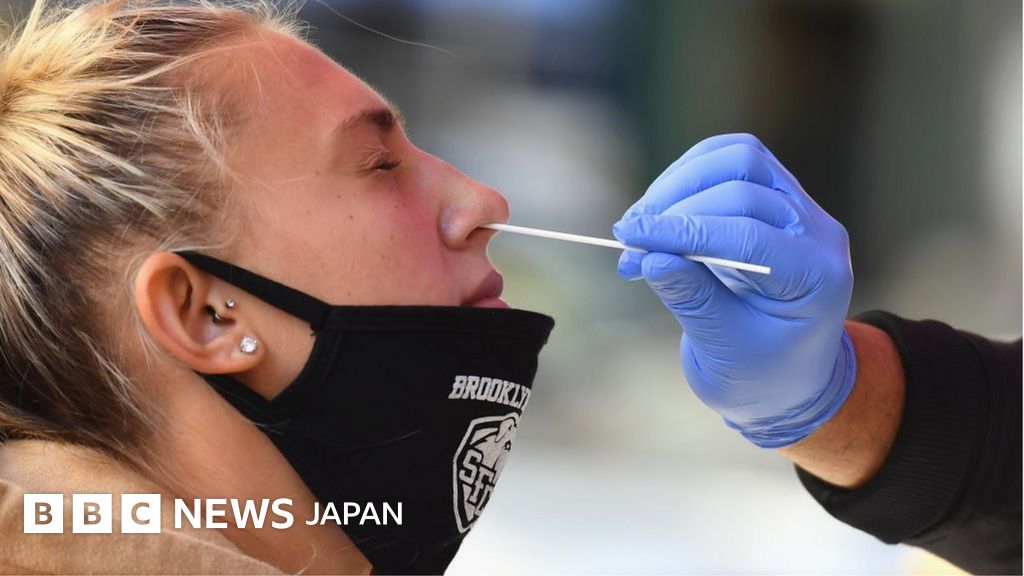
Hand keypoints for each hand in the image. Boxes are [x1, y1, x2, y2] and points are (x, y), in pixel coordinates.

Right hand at [612, 133, 856, 447]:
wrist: (788, 376)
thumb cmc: (761, 375)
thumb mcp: (724, 352)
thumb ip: (692, 301)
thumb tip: (650, 255)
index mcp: (816, 277)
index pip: (748, 233)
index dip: (682, 231)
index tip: (630, 239)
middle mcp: (816, 232)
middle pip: (743, 184)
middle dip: (676, 208)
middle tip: (628, 241)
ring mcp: (799, 208)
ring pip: (739, 158)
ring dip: (680, 182)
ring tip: (640, 222)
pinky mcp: (774, 196)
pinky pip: (731, 160)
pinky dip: (688, 175)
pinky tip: (660, 209)